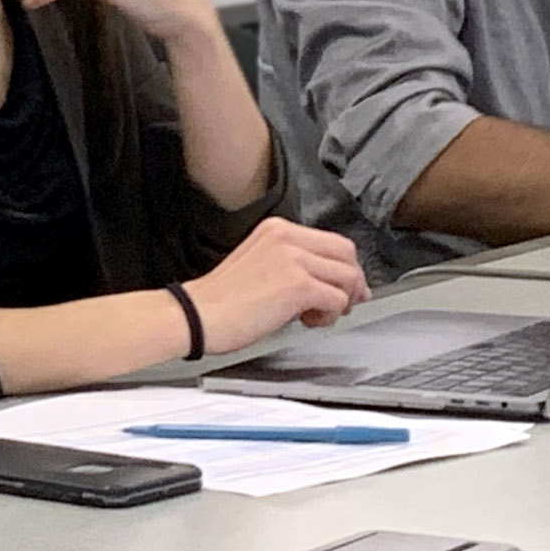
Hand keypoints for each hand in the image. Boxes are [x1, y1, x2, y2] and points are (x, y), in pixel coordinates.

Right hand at [179, 219, 371, 352]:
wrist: (196, 315)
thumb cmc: (220, 301)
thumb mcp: (258, 263)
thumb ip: (291, 264)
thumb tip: (326, 281)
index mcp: (277, 230)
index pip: (331, 241)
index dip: (345, 266)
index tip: (345, 286)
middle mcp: (288, 238)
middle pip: (346, 253)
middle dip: (353, 282)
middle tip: (346, 303)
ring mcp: (294, 259)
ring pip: (348, 276)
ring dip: (342, 301)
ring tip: (318, 315)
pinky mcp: (298, 285)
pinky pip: (338, 299)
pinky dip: (331, 315)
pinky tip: (309, 321)